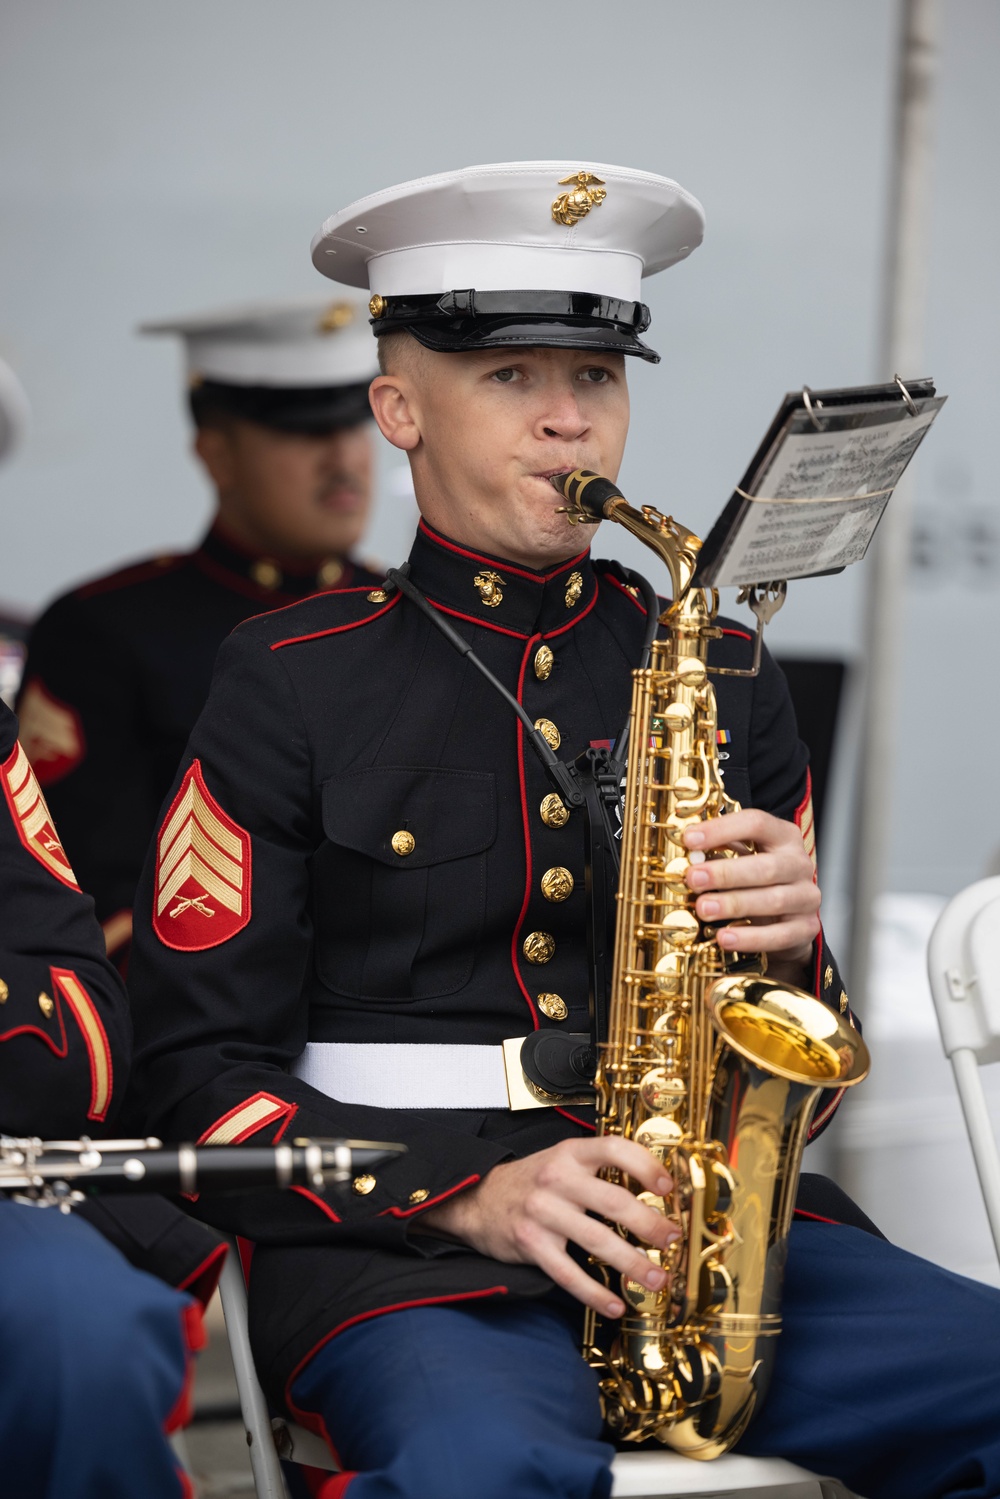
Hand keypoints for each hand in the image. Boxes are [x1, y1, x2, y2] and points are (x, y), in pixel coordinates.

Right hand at [420, 1137, 677, 1316]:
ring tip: (657, 1278)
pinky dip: (595, 1293)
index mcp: (570, 1153)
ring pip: (597, 1240)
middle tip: (672, 1239)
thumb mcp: (561, 1161)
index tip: (669, 1187)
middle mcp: (557, 1178)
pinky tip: (614, 1305)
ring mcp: (542, 1212)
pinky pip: (569, 1274)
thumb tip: (652, 1191)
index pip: (614, 1148)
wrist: (475, 1199)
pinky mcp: (530, 1244)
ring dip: (633, 1264)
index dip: (646, 1165)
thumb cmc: (530, 1182)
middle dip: (650, 1224)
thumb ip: (598, 1169)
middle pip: (614, 1201)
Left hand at [683, 807, 819, 975]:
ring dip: (734, 904)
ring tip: (703, 908)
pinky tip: (724, 937)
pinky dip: (750, 938)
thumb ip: (718, 849)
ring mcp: (806, 897)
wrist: (786, 916)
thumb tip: (686, 851)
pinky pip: (780, 935)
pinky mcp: (806, 928)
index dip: (721, 830)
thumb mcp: (741, 856)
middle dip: (726, 873)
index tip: (689, 839)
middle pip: (766, 866)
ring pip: (773, 901)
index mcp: (783, 836)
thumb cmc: (756, 879)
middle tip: (693, 878)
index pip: (756, 823)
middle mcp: (799, 864)